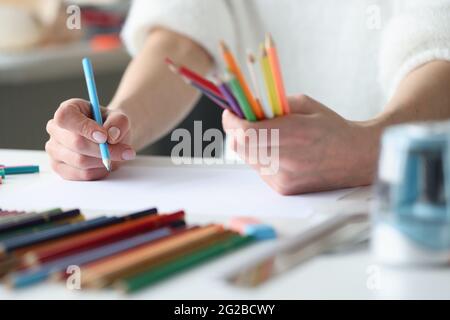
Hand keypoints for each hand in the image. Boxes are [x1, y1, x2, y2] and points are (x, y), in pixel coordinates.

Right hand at [46, 98, 135, 180]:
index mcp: (67, 110)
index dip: (85, 128)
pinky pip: (81, 174)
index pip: (65, 117)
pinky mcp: (60, 168)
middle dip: (104, 149)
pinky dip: (99, 171)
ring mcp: (54, 149)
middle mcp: (55, 129)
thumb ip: (119, 122)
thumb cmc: (112, 125)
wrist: (111, 139)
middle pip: (76, 143)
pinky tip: (105, 164)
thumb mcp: (120, 118)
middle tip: (126, 151)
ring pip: (80, 161)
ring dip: (104, 161)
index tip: (105, 136)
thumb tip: (111, 136)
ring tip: (117, 156)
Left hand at [222, 95, 379, 194]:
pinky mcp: (283, 189)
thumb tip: (246, 106)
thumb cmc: (331, 128)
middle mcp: (286, 160)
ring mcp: (283, 178)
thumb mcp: (304, 105)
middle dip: (237, 131)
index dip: (232, 121)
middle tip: (244, 120)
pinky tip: (279, 152)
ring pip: (248, 158)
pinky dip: (261, 158)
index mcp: (293, 134)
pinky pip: (259, 170)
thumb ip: (273, 104)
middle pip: (240, 146)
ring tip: (268, 136)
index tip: (230, 112)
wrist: (356, 158)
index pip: (246, 131)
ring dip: (249, 144)